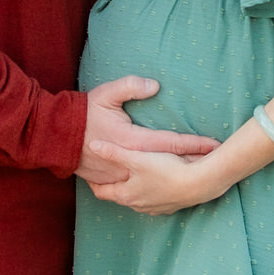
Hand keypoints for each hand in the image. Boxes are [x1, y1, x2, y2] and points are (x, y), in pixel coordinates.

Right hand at [75, 75, 218, 185]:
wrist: (56, 137)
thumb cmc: (84, 113)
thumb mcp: (106, 94)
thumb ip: (131, 86)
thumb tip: (155, 86)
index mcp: (133, 140)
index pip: (172, 143)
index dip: (195, 144)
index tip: (215, 144)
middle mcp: (131, 162)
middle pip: (169, 165)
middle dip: (194, 163)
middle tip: (218, 163)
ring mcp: (121, 176)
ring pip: (156, 180)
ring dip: (178, 178)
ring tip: (201, 176)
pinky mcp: (112, 182)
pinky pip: (139, 188)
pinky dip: (157, 187)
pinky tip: (170, 188)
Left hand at [85, 140, 229, 214]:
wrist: (199, 184)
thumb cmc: (166, 171)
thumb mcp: (137, 158)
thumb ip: (113, 152)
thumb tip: (93, 145)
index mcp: (126, 195)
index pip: (102, 192)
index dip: (94, 183)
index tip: (89, 174)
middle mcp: (138, 205)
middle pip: (119, 195)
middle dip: (114, 184)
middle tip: (108, 172)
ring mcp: (154, 208)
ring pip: (137, 198)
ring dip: (133, 188)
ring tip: (131, 176)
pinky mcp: (170, 206)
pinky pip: (154, 199)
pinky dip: (150, 190)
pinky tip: (155, 180)